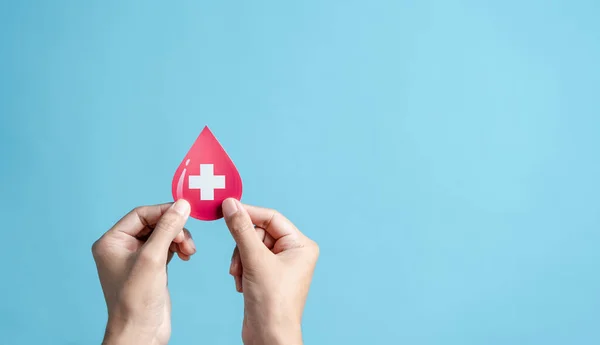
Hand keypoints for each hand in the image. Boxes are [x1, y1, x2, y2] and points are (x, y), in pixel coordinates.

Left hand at [92, 200, 195, 344]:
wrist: (141, 333)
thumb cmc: (136, 300)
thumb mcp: (153, 258)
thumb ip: (167, 228)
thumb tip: (182, 205)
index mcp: (111, 242)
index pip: (140, 214)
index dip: (164, 211)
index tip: (185, 211)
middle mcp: (121, 248)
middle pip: (153, 223)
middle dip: (173, 229)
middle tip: (187, 240)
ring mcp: (136, 259)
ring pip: (162, 235)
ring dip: (178, 239)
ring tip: (189, 251)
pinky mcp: (150, 268)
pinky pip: (166, 248)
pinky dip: (178, 248)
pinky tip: (185, 256)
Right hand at [223, 198, 319, 344]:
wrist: (269, 337)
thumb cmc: (272, 303)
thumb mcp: (255, 260)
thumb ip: (242, 229)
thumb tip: (231, 205)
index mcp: (301, 245)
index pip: (271, 217)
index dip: (248, 212)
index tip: (226, 208)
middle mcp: (294, 252)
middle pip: (259, 231)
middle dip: (244, 246)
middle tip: (240, 263)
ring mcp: (280, 264)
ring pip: (250, 245)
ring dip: (240, 259)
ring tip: (241, 277)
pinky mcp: (268, 275)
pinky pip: (249, 259)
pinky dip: (241, 269)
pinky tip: (242, 284)